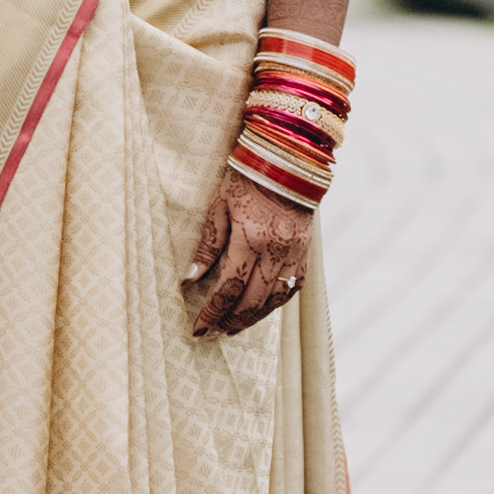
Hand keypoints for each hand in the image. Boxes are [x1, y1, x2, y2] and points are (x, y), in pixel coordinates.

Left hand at [183, 169, 308, 338]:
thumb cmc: (247, 178)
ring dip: (252, 319)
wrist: (288, 161)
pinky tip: (259, 309)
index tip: (198, 328)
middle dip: (230, 321)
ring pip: (273, 301)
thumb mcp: (219, 206)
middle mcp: (276, 251)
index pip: (229, 288)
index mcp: (251, 239)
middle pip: (252, 302)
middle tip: (212, 332)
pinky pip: (291, 290)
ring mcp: (295, 255)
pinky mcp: (306, 254)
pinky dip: (274, 303)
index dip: (212, 312)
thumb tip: (188, 281)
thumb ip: (206, 247)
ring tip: (232, 328)